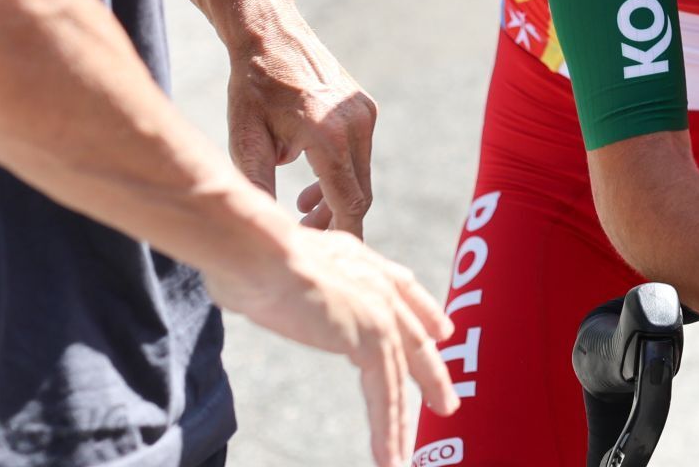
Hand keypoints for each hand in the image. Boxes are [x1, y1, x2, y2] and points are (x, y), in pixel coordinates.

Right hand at [205, 225, 458, 466]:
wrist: (260, 252)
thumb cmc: (254, 253)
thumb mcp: (285, 260)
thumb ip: (300, 277)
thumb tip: (280, 285)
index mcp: (362, 262)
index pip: (404, 289)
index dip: (426, 312)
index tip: (441, 333)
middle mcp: (379, 285)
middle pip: (414, 339)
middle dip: (430, 374)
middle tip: (445, 403)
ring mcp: (378, 314)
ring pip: (398, 377)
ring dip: (401, 421)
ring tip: (404, 453)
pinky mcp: (371, 340)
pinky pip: (385, 394)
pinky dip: (387, 429)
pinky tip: (389, 459)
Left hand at [227, 4, 378, 235]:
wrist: (269, 34)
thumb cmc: (250, 88)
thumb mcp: (246, 143)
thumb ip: (260, 189)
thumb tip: (267, 232)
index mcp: (329, 136)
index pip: (350, 202)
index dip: (343, 234)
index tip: (333, 259)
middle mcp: (356, 124)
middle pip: (360, 192)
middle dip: (336, 220)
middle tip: (304, 233)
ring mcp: (364, 113)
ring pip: (360, 174)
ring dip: (337, 196)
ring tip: (302, 206)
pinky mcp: (364, 107)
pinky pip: (359, 153)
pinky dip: (340, 172)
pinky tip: (311, 178)